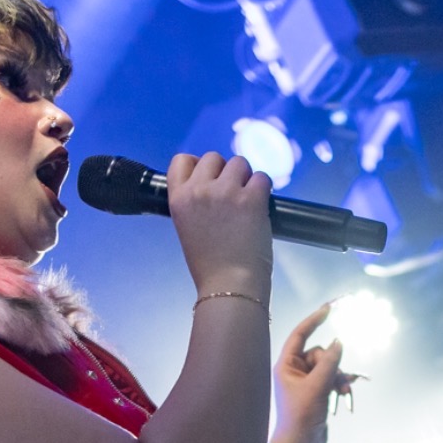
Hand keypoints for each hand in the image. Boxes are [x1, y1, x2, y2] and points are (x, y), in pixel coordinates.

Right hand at [167, 152, 273, 298]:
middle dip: (225, 172)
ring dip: (246, 178)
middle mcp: (200, 190)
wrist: (229, 285)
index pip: (182, 160)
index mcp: (178, 198)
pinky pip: (262, 178)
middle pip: (213, 157)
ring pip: (239, 163)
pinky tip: (261, 205)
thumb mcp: (187, 228)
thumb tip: (214, 187)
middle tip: (233, 194)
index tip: (209, 178)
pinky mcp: (251, 199)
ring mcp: (226, 192)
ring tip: (248, 201)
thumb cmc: (209, 264)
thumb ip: (195, 203)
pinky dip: (264, 189)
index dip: (198, 165)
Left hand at [268, 303, 350, 442]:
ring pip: (329, 366)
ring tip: (343, 390)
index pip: (300, 335)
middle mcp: (294, 371)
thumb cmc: (301, 417)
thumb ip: (330, 363)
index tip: (329, 308)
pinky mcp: (316, 393)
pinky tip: (345, 393)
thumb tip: (339, 342)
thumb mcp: (317, 387)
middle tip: (336, 380)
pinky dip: (339, 383)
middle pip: (320, 353)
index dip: (314, 320)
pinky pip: (331, 378)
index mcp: (285, 365)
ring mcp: (305, 382)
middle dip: (333, 364)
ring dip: (339, 375)